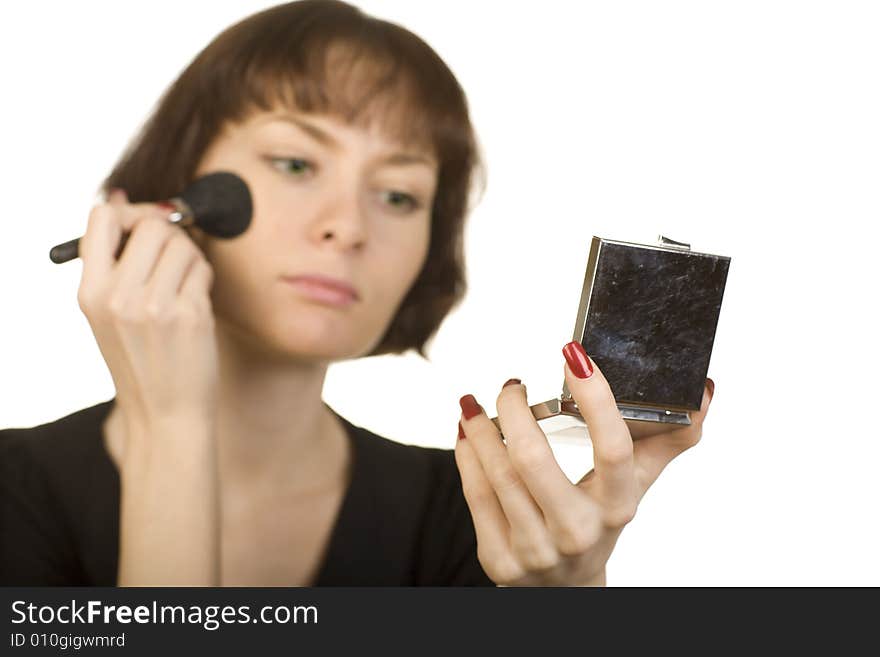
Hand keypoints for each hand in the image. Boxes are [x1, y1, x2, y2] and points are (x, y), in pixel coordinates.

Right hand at [77, 189, 219, 436]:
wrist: (165, 413)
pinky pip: (203, 269)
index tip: (145, 228)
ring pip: (184, 244)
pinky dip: (204, 278)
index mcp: (90, 292)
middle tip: (173, 260)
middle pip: (152, 225)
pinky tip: (195, 302)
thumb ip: (113, 262)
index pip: (101, 218)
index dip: (130, 212)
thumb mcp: (108, 314)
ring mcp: (155, 306)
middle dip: (170, 236)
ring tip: (184, 285)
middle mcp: (118, 297)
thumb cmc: (141, 360)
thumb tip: (123, 198)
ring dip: (191, 258)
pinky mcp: (190, 314)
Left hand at [454, 341, 714, 585]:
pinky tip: (467, 432)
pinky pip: (476, 496)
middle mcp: (578, 531)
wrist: (566, 586)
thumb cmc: (601, 519)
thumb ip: (669, 438)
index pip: (613, 448)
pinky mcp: (501, 560)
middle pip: (534, 460)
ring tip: (476, 403)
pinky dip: (467, 455)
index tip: (573, 354)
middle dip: (513, 410)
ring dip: (481, 429)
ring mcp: (536, 550)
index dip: (594, 398)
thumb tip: (703, 390)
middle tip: (510, 385)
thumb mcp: (637, 484)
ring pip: (497, 475)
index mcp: (618, 505)